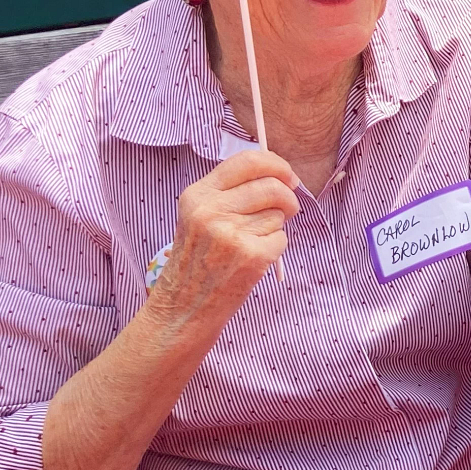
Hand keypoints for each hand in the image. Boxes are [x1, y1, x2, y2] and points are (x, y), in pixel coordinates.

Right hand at [150, 150, 298, 325]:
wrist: (183, 307)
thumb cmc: (197, 260)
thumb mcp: (198, 216)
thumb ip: (229, 192)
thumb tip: (277, 173)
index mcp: (197, 195)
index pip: (247, 161)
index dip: (276, 165)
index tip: (288, 176)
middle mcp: (210, 211)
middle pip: (271, 186)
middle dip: (287, 197)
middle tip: (287, 209)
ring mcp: (230, 234)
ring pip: (279, 213)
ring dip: (275, 226)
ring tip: (250, 242)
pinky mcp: (250, 255)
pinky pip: (281, 238)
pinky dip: (274, 248)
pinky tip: (252, 260)